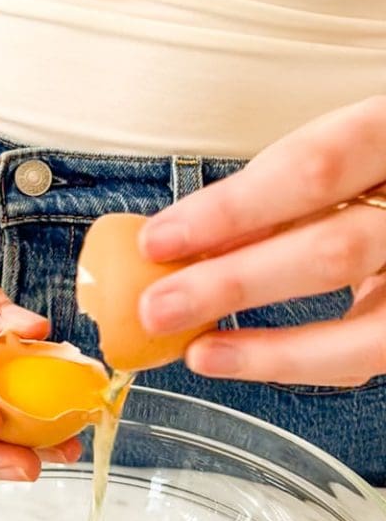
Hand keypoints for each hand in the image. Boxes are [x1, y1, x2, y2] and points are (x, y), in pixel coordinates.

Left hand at [139, 97, 385, 386]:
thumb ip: (275, 194)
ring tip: (198, 354)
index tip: (156, 241)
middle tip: (156, 308)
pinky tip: (246, 359)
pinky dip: (305, 362)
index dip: (231, 210)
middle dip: (234, 284)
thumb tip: (181, 243)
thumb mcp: (335, 158)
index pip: (314, 169)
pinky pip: (373, 353)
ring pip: (370, 327)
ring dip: (271, 347)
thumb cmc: (372, 171)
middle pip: (335, 250)